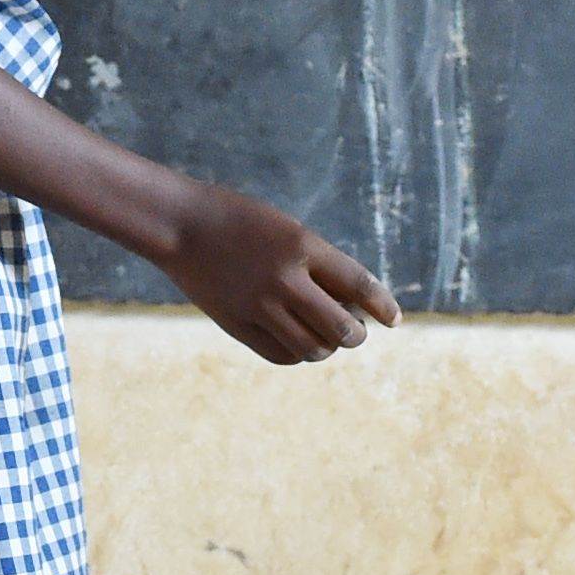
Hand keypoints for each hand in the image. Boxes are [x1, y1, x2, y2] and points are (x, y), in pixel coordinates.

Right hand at [153, 187, 401, 364]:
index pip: (359, 284)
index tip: (394, 320)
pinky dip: (297, 354)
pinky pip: (281, 354)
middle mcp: (285, 279)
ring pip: (313, 348)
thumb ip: (317, 265)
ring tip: (325, 337)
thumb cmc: (239, 221)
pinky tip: (298, 343)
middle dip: (355, 334)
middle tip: (355, 331)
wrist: (180, 225)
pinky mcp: (237, 324)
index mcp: (302, 245)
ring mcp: (259, 305)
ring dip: (327, 347)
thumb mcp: (287, 230)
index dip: (382, 305)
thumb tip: (348, 308)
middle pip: (341, 327)